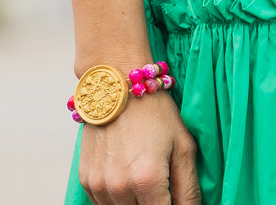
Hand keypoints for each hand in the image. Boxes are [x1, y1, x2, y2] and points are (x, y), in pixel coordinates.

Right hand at [78, 94, 200, 203]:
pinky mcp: (86, 180)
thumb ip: (189, 189)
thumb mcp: (183, 145)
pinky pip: (103, 204)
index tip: (174, 196)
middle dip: (155, 202)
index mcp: (147, 180)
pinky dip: (117, 198)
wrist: (117, 84)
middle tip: (161, 180)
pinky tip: (126, 175)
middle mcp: (119, 188)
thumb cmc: (154, 110)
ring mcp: (99, 185)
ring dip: (135, 202)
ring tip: (143, 175)